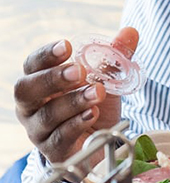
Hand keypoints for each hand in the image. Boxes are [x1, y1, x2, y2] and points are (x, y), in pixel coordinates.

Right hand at [14, 27, 138, 166]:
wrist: (101, 139)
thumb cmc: (93, 102)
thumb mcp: (106, 77)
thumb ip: (115, 55)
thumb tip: (130, 32)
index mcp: (40, 81)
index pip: (32, 65)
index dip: (45, 55)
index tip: (66, 45)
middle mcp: (32, 106)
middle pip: (27, 90)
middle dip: (52, 78)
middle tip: (79, 71)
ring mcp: (40, 130)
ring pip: (47, 116)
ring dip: (73, 102)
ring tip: (97, 92)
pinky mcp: (53, 151)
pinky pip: (60, 138)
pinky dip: (77, 124)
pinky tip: (93, 114)